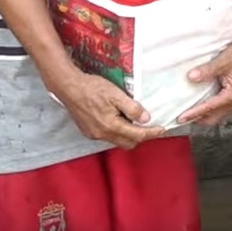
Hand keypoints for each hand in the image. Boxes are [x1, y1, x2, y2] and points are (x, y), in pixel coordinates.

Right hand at [49, 70, 164, 149]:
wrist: (69, 87)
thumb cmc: (93, 88)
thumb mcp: (116, 94)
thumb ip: (132, 108)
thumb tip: (146, 119)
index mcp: (111, 126)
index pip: (137, 135)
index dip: (152, 133)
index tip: (163, 129)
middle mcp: (102, 134)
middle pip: (128, 143)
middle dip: (141, 137)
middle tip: (152, 127)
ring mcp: (94, 135)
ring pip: (118, 141)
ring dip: (129, 135)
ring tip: (137, 123)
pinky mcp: (88, 132)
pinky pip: (108, 137)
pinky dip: (118, 132)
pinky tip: (120, 121)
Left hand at [178, 23, 231, 126]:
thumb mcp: (224, 60)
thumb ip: (208, 70)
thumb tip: (192, 77)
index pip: (209, 108)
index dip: (193, 114)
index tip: (181, 118)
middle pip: (214, 119)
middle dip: (199, 120)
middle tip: (184, 117)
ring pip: (220, 114)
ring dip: (206, 115)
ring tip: (193, 111)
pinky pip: (224, 107)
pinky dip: (213, 108)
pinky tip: (207, 100)